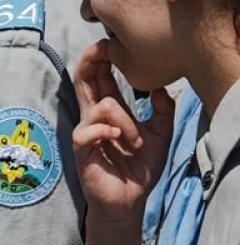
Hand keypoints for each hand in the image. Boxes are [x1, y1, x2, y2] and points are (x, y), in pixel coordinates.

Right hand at [73, 41, 174, 222]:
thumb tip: (162, 87)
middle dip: (91, 61)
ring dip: (125, 121)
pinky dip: (108, 131)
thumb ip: (163, 110)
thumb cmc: (140, 169)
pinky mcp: (81, 150)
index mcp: (109, 112)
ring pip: (101, 105)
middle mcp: (94, 118)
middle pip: (83, 80)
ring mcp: (86, 133)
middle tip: (102, 47)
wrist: (131, 200)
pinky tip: (119, 140)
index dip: (101, 58)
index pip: (99, 78)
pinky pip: (90, 129)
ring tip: (136, 141)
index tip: (111, 44)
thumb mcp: (161, 134)